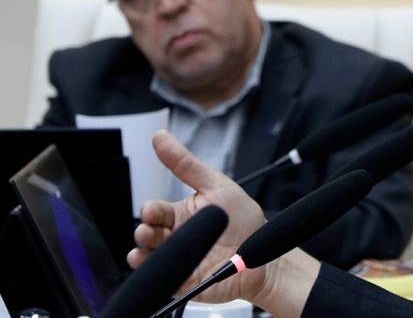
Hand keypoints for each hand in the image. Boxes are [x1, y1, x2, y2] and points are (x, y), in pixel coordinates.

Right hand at [127, 130, 268, 302]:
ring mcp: (180, 259)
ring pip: (150, 258)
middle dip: (144, 231)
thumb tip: (160, 137)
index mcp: (180, 213)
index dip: (150, 210)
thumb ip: (186, 164)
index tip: (151, 210)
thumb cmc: (241, 217)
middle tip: (147, 229)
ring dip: (142, 253)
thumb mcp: (216, 184)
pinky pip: (165, 280)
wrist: (263, 251)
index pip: (156, 211)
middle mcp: (176, 237)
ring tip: (143, 248)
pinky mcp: (186, 281)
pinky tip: (152, 266)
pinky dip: (156, 275)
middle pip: (148, 234)